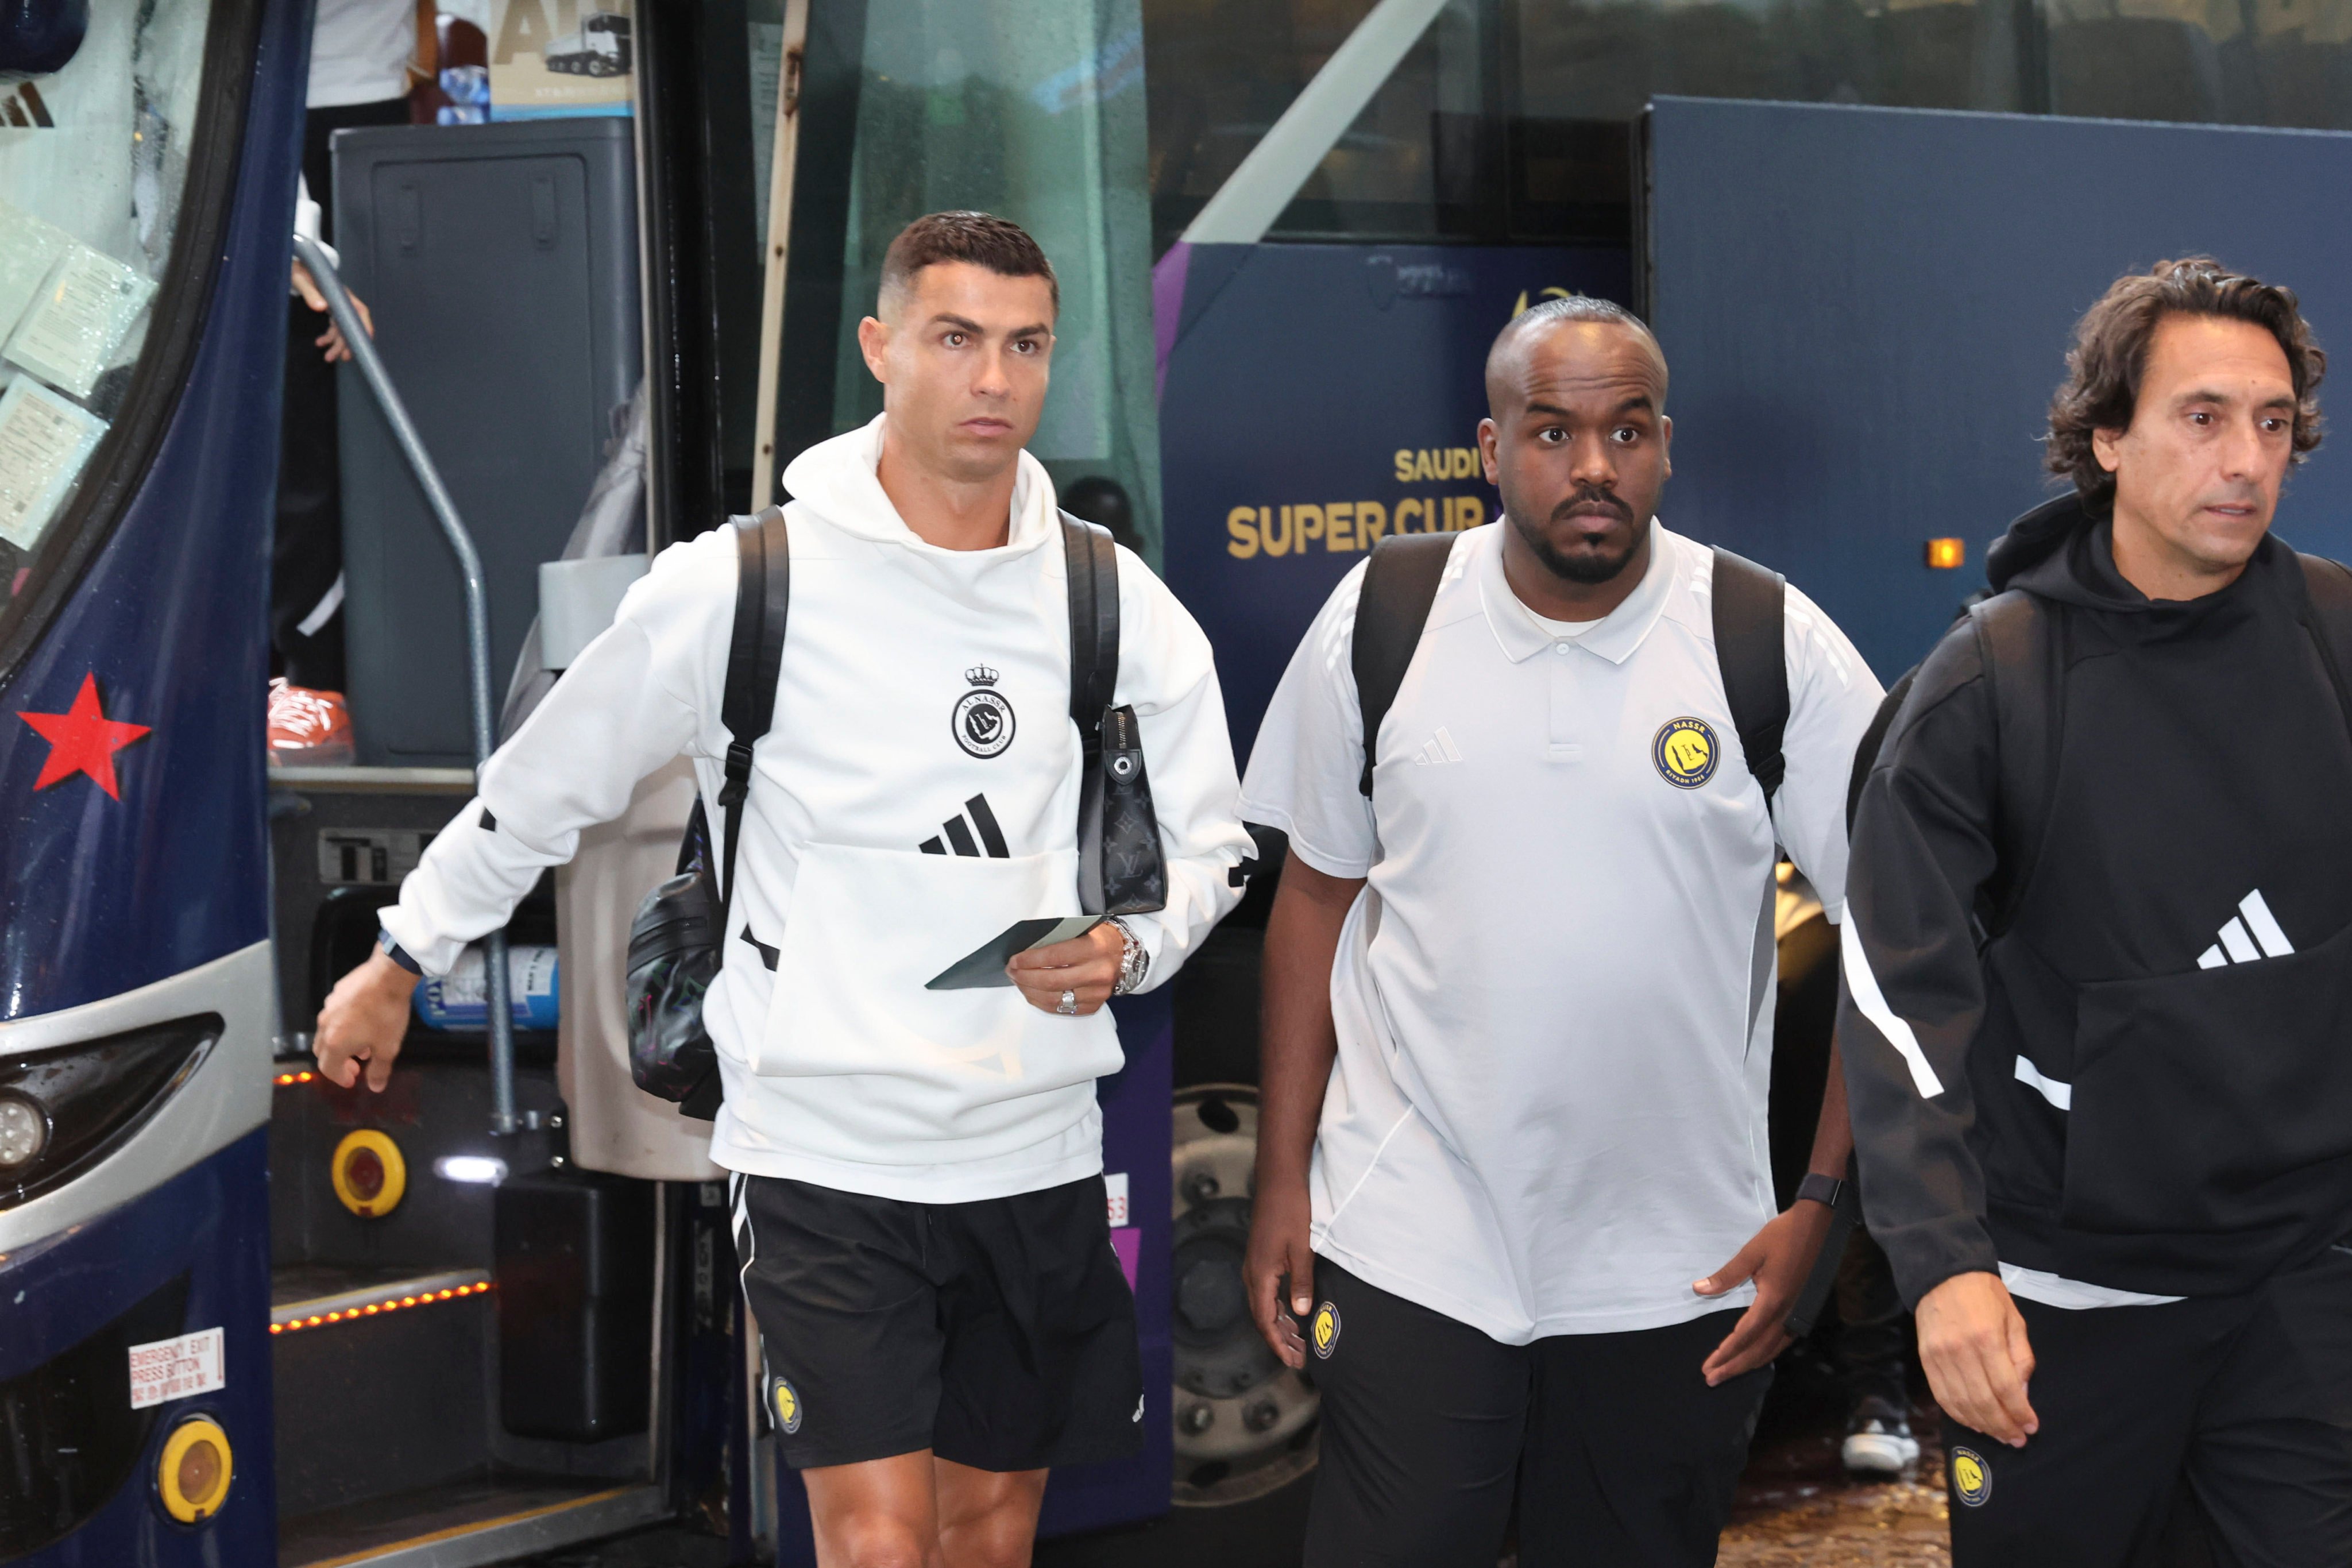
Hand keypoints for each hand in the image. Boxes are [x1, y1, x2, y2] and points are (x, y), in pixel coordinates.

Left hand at [291, 260, 372, 362]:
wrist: (293, 265)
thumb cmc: (297, 270)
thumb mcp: (299, 279)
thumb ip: (309, 292)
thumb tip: (321, 308)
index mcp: (339, 292)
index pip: (359, 311)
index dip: (364, 327)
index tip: (364, 342)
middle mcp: (342, 300)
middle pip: (351, 324)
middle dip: (348, 342)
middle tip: (343, 357)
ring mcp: (336, 305)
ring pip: (342, 328)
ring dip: (337, 344)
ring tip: (328, 358)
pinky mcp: (330, 308)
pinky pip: (334, 326)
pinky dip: (328, 337)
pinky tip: (320, 343)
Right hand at [314, 949, 418, 1090]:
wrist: (388, 975)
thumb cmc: (387, 1014)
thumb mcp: (388, 1047)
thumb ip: (379, 1070)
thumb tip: (375, 1087)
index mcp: (334, 1043)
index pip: (328, 1069)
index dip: (340, 1078)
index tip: (353, 1080)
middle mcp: (324, 1026)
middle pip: (323, 1051)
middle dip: (337, 1062)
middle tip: (356, 1065)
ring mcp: (328, 1007)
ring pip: (327, 1032)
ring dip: (341, 1043)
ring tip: (363, 1044)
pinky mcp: (336, 992)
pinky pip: (334, 1015)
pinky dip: (343, 1025)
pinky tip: (362, 1021)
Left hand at [1006, 922, 1121, 1016]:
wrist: (1125, 955)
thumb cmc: (1098, 938)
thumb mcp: (1081, 929)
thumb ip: (1057, 940)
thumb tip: (1025, 952)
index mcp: (1094, 948)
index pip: (1054, 957)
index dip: (1029, 960)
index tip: (1014, 960)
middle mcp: (1097, 973)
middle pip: (1051, 981)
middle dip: (1024, 977)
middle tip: (1011, 971)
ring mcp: (1097, 994)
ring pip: (1053, 999)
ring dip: (1029, 991)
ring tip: (1018, 981)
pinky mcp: (1093, 1007)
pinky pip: (1060, 1009)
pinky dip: (1041, 1001)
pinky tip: (1032, 992)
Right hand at [1244, 1177, 1313, 1368]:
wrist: (1279, 1180)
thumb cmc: (1291, 1210)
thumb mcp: (1301, 1249)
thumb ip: (1301, 1282)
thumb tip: (1301, 1313)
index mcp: (1260, 1275)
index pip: (1265, 1321)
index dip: (1278, 1344)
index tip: (1293, 1361)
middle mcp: (1252, 1273)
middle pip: (1262, 1317)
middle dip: (1280, 1339)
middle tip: (1300, 1357)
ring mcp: (1254, 1265)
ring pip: (1264, 1305)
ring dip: (1280, 1324)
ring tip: (1299, 1341)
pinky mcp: (1261, 1257)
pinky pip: (1266, 1292)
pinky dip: (1278, 1308)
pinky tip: (1292, 1312)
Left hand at [1693, 1198, 1835, 1384]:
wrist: (1821, 1225)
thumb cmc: (1784, 1235)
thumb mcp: (1751, 1252)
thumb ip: (1726, 1275)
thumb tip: (1698, 1289)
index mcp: (1774, 1300)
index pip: (1745, 1336)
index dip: (1725, 1353)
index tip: (1708, 1366)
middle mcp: (1789, 1313)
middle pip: (1759, 1350)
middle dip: (1734, 1367)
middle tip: (1711, 1379)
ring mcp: (1800, 1314)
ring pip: (1773, 1350)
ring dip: (1750, 1363)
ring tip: (1728, 1372)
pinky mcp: (1805, 1310)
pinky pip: (1784, 1341)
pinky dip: (1767, 1353)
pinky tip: (1755, 1355)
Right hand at [1916, 1271, 2037, 1445]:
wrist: (1942, 1275)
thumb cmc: (1986, 1296)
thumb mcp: (2014, 1320)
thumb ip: (2021, 1358)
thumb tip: (2022, 1395)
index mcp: (1987, 1338)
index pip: (2005, 1388)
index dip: (2019, 1412)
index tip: (2031, 1427)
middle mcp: (1960, 1351)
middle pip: (1983, 1402)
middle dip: (2003, 1425)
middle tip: (2017, 1439)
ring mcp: (1939, 1357)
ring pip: (1961, 1404)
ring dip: (1983, 1425)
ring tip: (1999, 1435)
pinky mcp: (1926, 1360)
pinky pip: (1942, 1397)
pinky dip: (1959, 1415)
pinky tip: (1975, 1422)